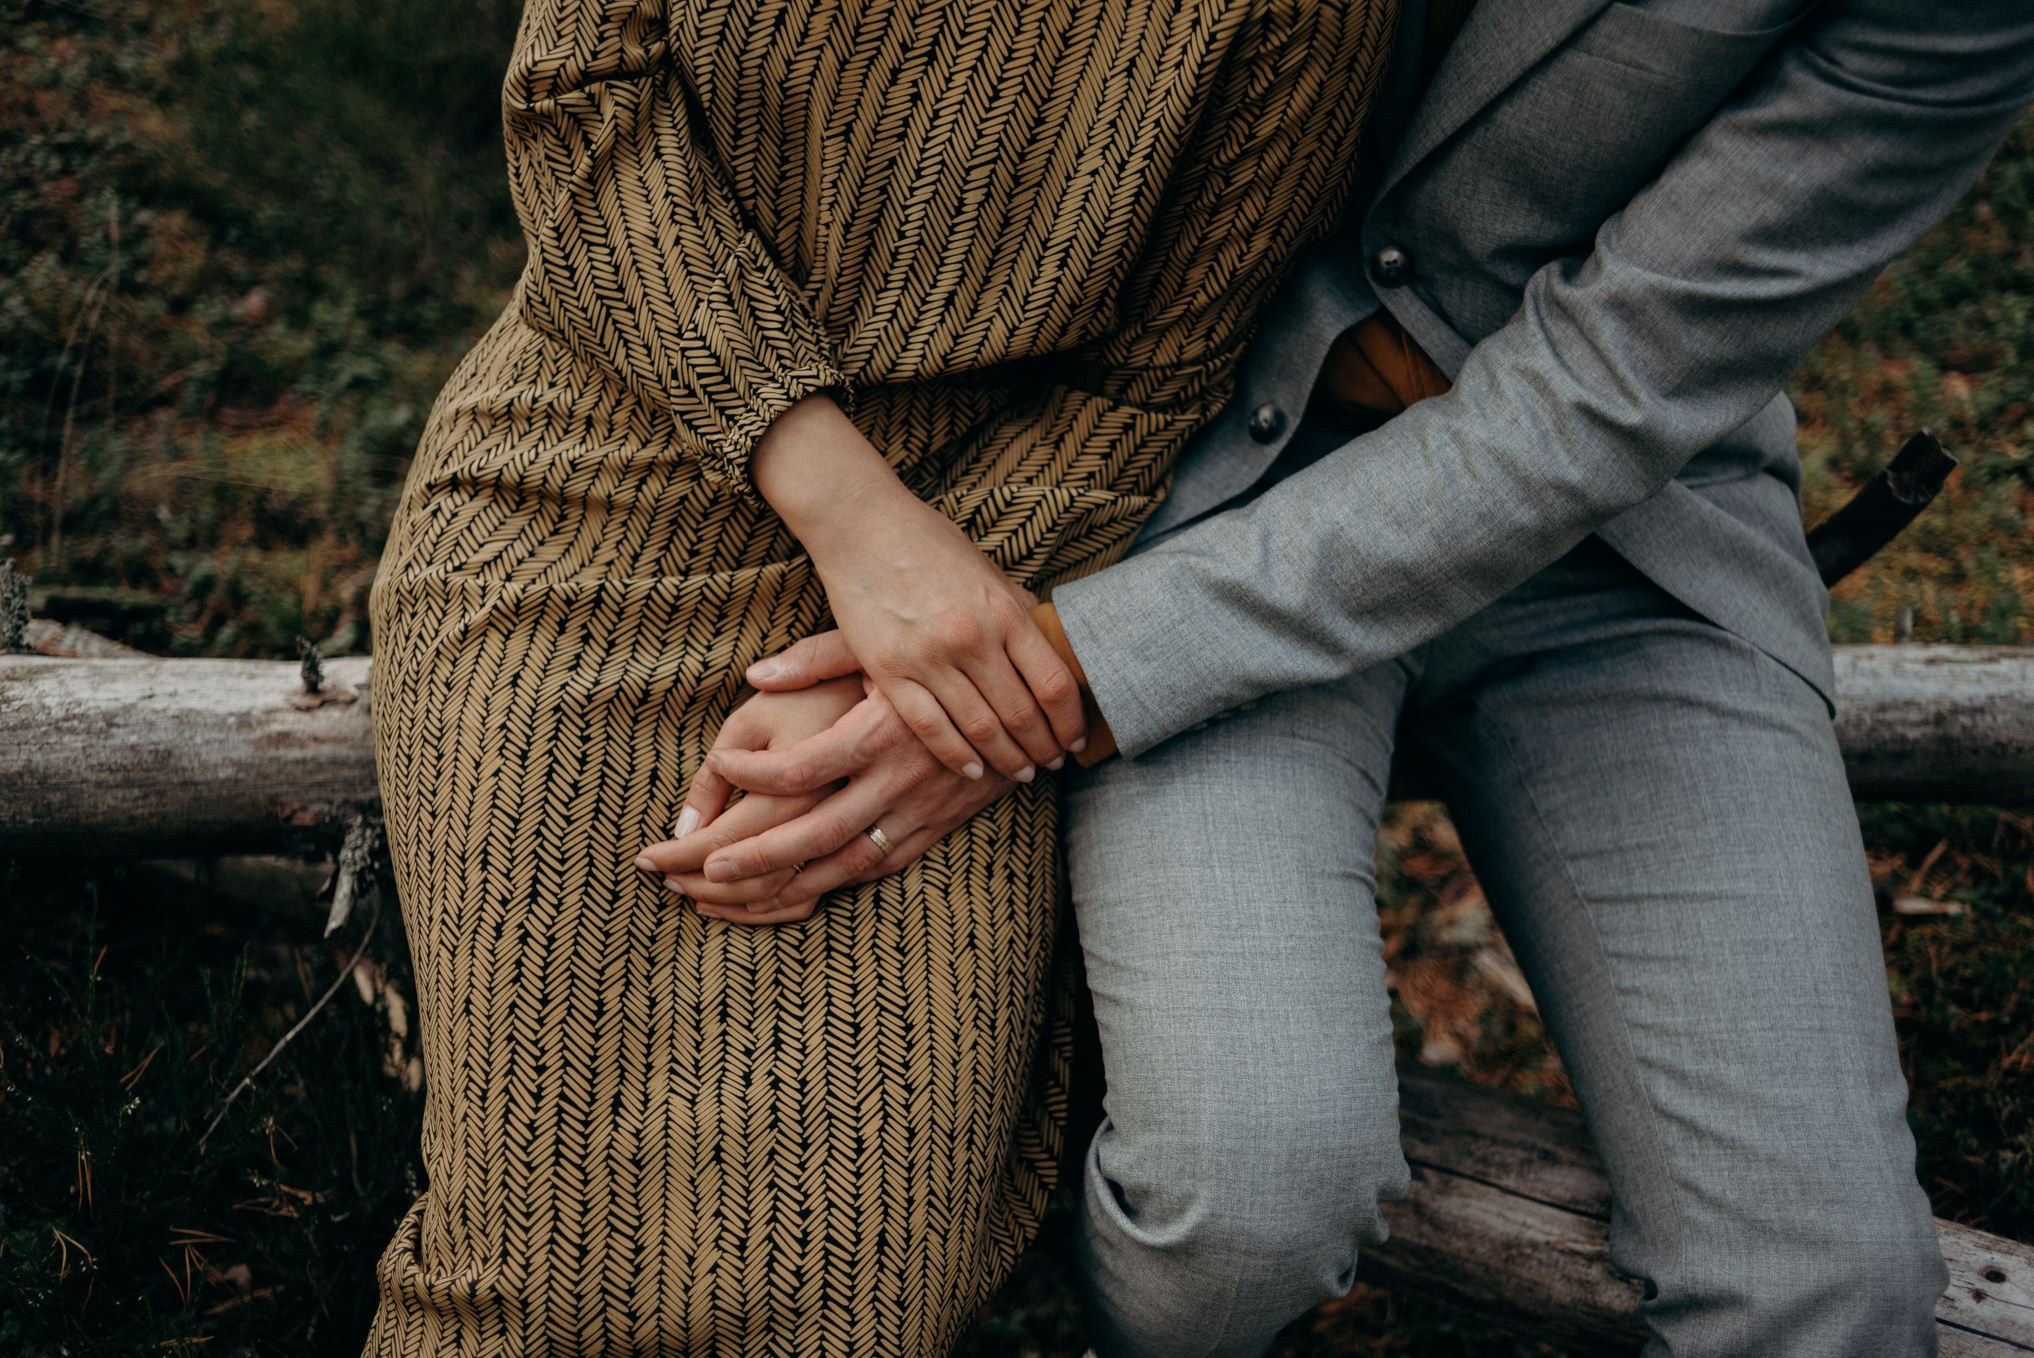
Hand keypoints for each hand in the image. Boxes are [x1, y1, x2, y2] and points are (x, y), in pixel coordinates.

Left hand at [637, 680, 1015, 924]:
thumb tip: (755, 674)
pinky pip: (881, 866)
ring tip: (733, 895)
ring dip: (787, 885)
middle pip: (814, 834)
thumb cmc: (949, 658)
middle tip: (700, 871)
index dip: (752, 772)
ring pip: (845, 864)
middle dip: (754, 858)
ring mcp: (921, 810)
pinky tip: (798, 888)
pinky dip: (837, 882)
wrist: (1037, 694)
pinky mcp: (938, 826)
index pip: (800, 768)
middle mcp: (898, 780)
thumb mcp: (885, 643)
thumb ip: (818, 656)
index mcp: (879, 731)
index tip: (719, 762)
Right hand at [750, 395, 1086, 781]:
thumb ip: (1021, 612)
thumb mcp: (989, 572)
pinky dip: (957, 757)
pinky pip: (931, 729)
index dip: (1071, 722)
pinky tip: (974, 771)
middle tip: (1052, 763)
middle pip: (1022, 714)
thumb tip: (1055, 649)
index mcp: (1005, 611)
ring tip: (1021, 771)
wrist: (861, 525)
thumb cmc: (930, 543)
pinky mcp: (889, 671)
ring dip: (1007, 759)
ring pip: (981, 729)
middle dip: (1044, 747)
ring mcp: (929, 658)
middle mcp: (972, 638)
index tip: (1076, 739)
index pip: (1054, 685)